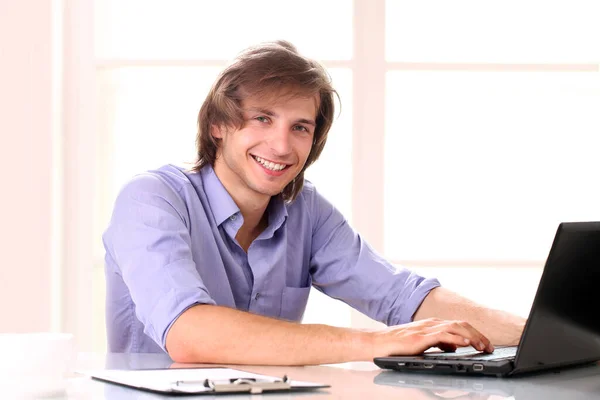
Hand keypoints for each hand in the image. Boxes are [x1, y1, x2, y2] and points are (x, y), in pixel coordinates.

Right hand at [368, 318, 493, 356]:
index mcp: (432, 324)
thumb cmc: (396, 345)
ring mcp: (425, 329)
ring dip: (472, 337)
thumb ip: (438, 342)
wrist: (377, 343)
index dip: (475, 334)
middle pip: (461, 324)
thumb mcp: (422, 343)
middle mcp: (431, 324)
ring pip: (455, 328)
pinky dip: (456, 339)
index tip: (485, 344)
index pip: (459, 325)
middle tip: (489, 347)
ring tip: (483, 346)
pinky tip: (465, 344)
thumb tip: (454, 347)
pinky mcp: (420, 338)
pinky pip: (442, 335)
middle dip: (478, 335)